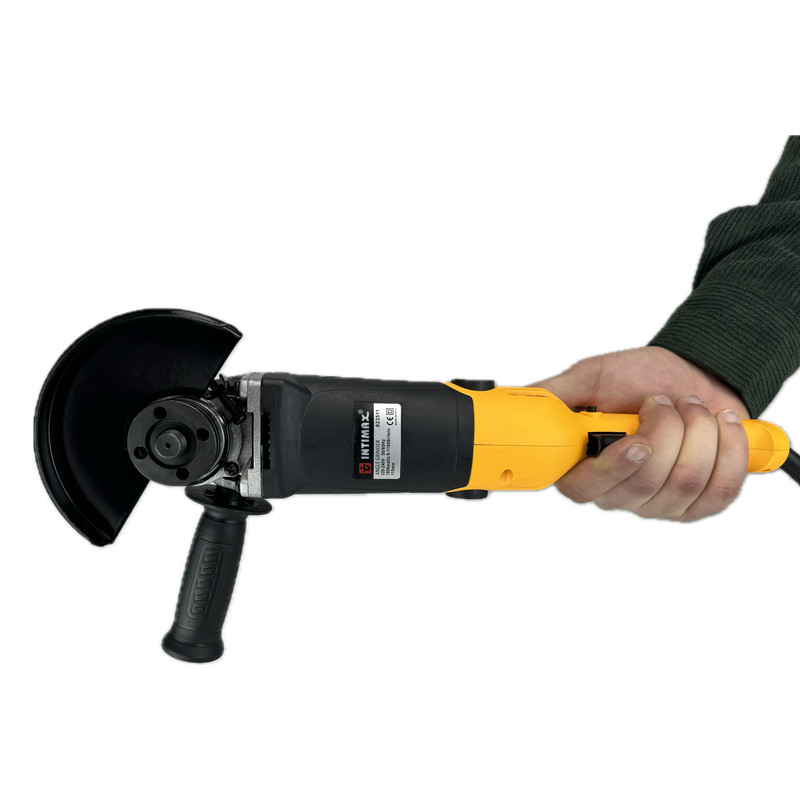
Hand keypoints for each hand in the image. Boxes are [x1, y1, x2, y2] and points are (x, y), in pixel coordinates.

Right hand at [532, 346, 750, 520]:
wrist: (695, 373)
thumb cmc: (641, 377)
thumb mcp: (592, 376)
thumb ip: (554, 395)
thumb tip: (519, 407)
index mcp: (582, 466)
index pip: (583, 489)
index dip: (612, 469)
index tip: (636, 442)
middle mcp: (617, 492)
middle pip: (643, 484)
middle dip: (667, 432)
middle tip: (665, 402)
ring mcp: (658, 504)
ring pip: (684, 484)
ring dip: (699, 432)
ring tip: (693, 407)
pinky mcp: (700, 504)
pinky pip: (720, 489)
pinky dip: (729, 447)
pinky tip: (721, 425)